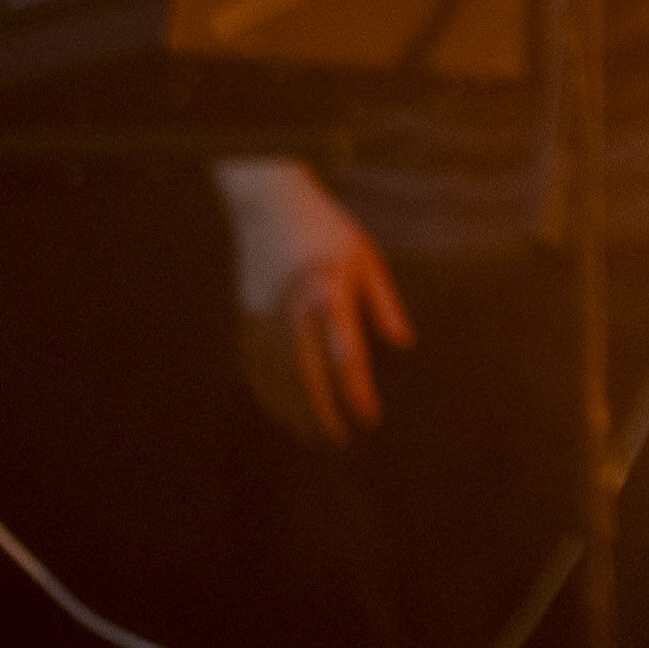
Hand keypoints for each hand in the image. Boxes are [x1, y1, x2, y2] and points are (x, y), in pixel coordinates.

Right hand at [217, 159, 409, 446]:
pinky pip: (255, 366)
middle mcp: (294, 307)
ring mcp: (263, 315)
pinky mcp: (246, 317)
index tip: (368, 417)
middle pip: (306, 374)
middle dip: (322, 413)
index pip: (345, 352)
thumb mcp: (365, 257)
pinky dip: (267, 393)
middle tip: (338, 442)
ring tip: (311, 436)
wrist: (268, 205)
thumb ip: (383, 302)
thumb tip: (403, 343)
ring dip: (293, 410)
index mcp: (330, 289)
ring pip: (277, 376)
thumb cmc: (326, 230)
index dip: (356, 390)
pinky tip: (280, 413)